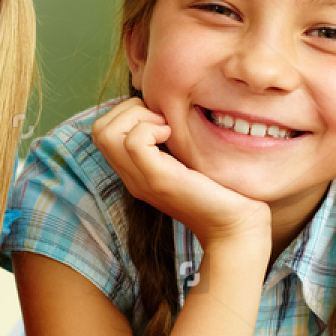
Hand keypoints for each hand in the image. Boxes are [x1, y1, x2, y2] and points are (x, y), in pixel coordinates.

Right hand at [91, 96, 269, 249]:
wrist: (235, 227)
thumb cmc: (222, 192)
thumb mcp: (190, 159)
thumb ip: (174, 140)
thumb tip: (170, 108)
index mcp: (137, 171)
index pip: (104, 131)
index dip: (129, 113)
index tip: (163, 120)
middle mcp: (132, 177)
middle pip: (99, 130)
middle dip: (129, 110)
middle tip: (163, 121)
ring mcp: (141, 180)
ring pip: (106, 132)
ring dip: (137, 117)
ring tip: (166, 129)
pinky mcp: (159, 180)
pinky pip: (133, 142)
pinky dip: (150, 128)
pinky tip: (172, 136)